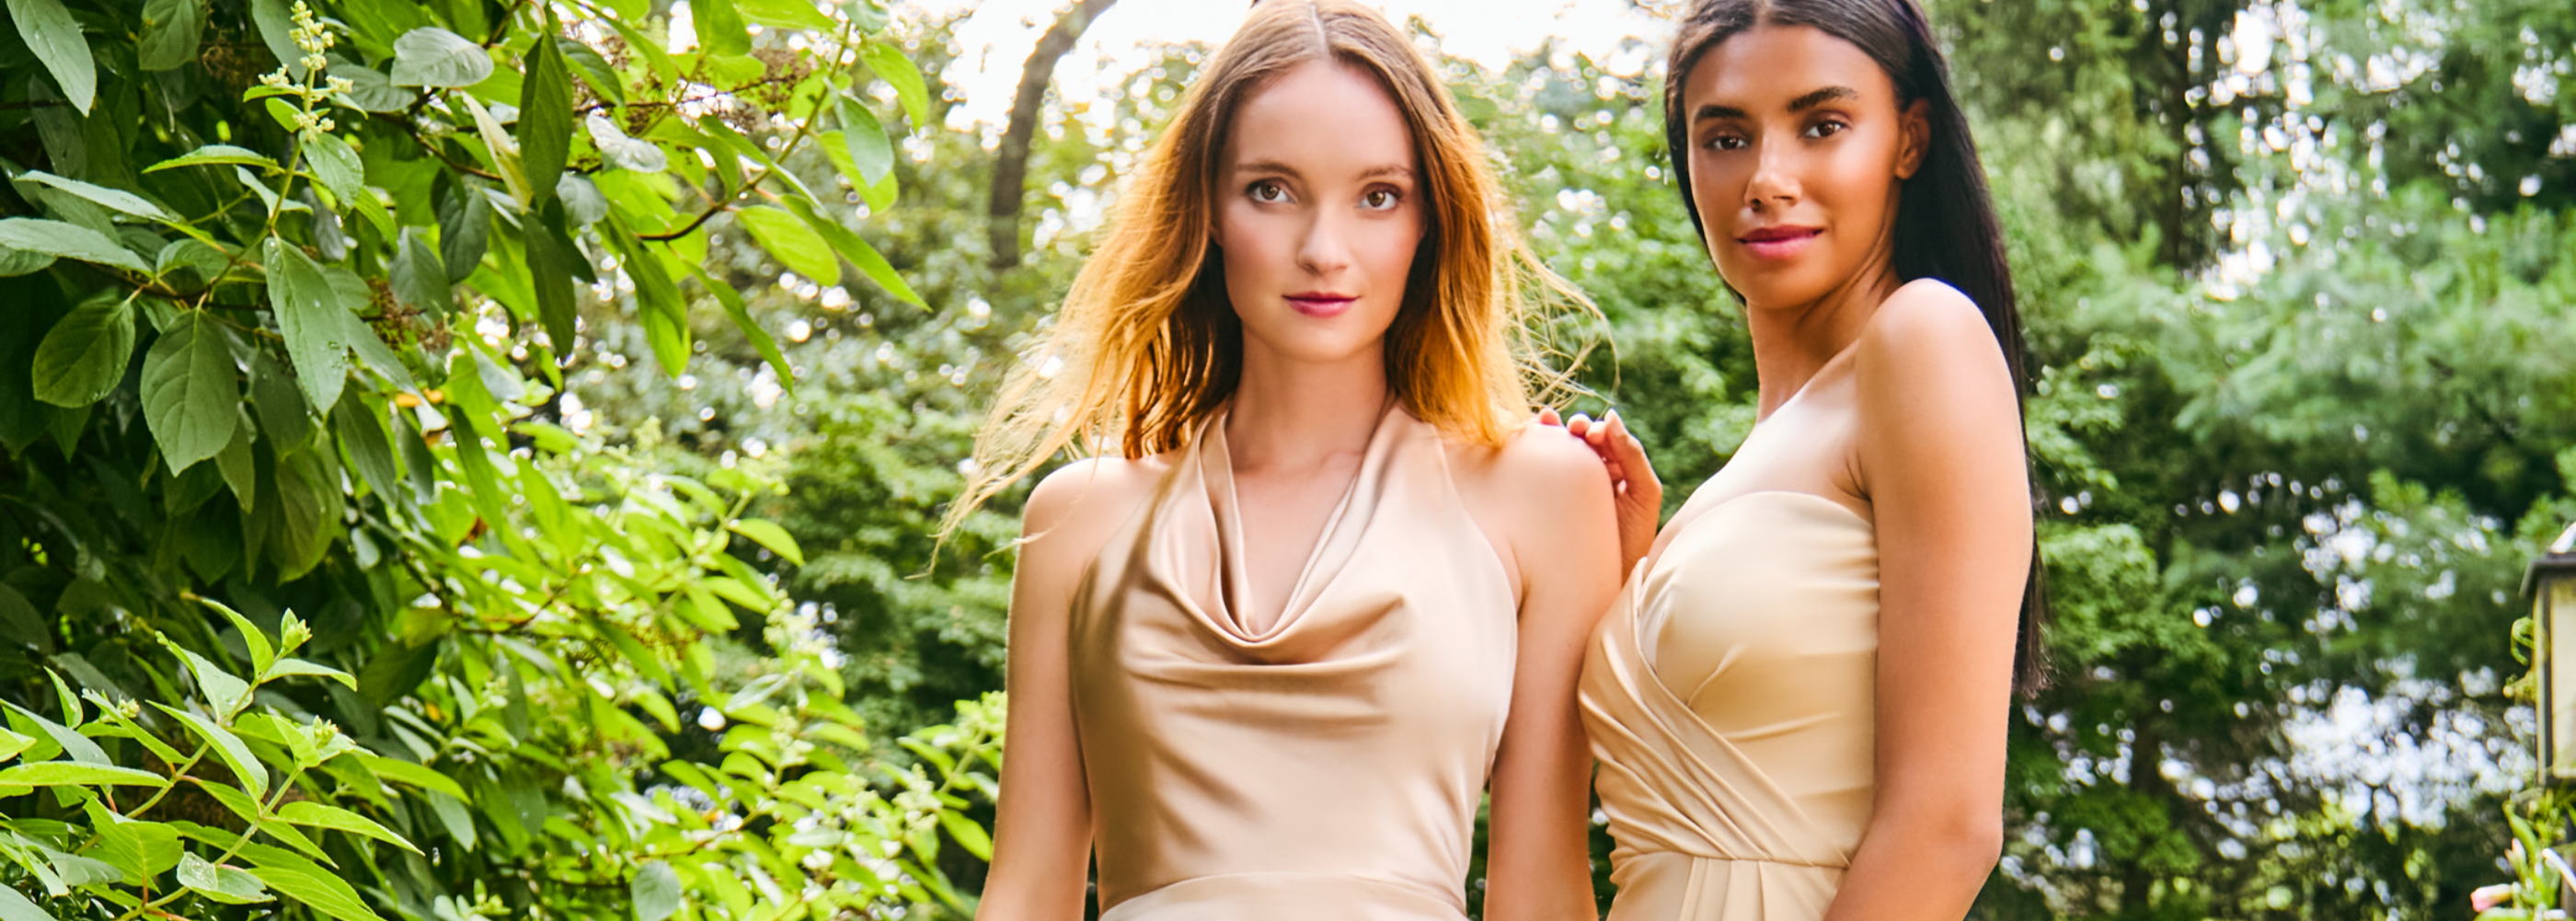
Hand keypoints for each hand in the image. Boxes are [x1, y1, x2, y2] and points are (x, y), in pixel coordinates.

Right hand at [1534, 407, 1661, 574]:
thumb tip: (1610, 416)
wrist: (1609, 579)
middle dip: (1574, 428)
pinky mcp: (1544, 501)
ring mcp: (1565, 489)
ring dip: (1551, 434)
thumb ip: (1633, 454)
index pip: (1603, 440)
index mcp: (1614, 471)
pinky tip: (1528, 440)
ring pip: (1556, 452)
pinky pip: (1538, 472)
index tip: (1594, 435)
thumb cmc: (1632, 539)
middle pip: (1578, 441)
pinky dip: (1533, 452)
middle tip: (1573, 429)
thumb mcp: (1644, 493)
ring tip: (1546, 425)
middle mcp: (1590, 477)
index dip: (1597, 430)